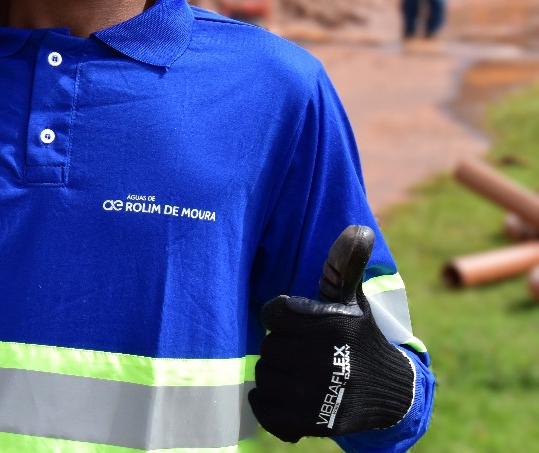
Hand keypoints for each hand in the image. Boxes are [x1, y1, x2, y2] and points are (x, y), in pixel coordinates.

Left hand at [249, 226, 414, 441]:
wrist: (389, 393)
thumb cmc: (359, 338)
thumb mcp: (353, 301)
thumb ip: (344, 267)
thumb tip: (359, 229)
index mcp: (330, 325)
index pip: (272, 313)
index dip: (281, 318)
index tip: (299, 325)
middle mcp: (324, 360)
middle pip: (267, 347)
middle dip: (280, 347)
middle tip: (302, 351)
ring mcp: (317, 394)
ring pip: (263, 376)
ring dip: (275, 375)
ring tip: (298, 373)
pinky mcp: (313, 423)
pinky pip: (265, 410)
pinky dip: (267, 405)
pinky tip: (285, 395)